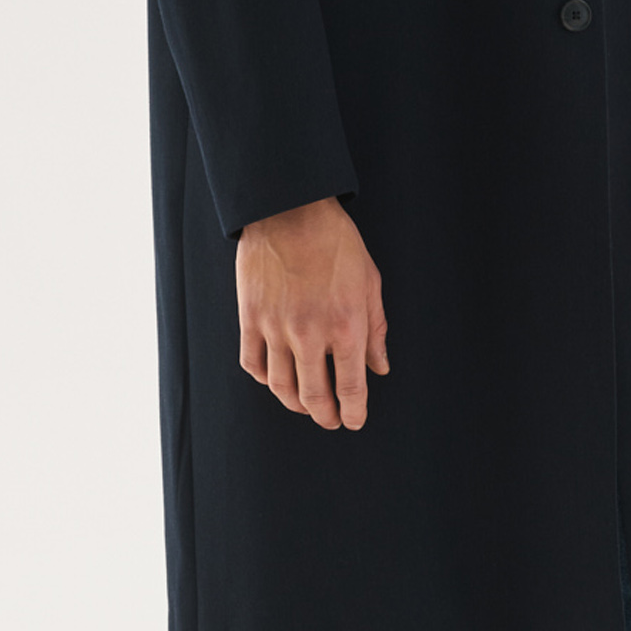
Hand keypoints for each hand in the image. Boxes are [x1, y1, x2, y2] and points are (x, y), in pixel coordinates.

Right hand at [237, 196, 388, 429]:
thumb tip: (379, 367)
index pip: (350, 387)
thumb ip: (376, 329)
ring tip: (304, 405)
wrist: (290, 210)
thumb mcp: (370, 282)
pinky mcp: (250, 317)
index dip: (353, 412)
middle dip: (325, 415)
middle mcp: (310, 334)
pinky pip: (253, 363)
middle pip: (314, 395)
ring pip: (281, 386)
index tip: (354, 421)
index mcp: (346, 326)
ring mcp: (276, 328)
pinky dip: (265, 378)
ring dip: (295, 403)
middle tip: (330, 420)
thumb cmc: (336, 242)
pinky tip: (276, 379)